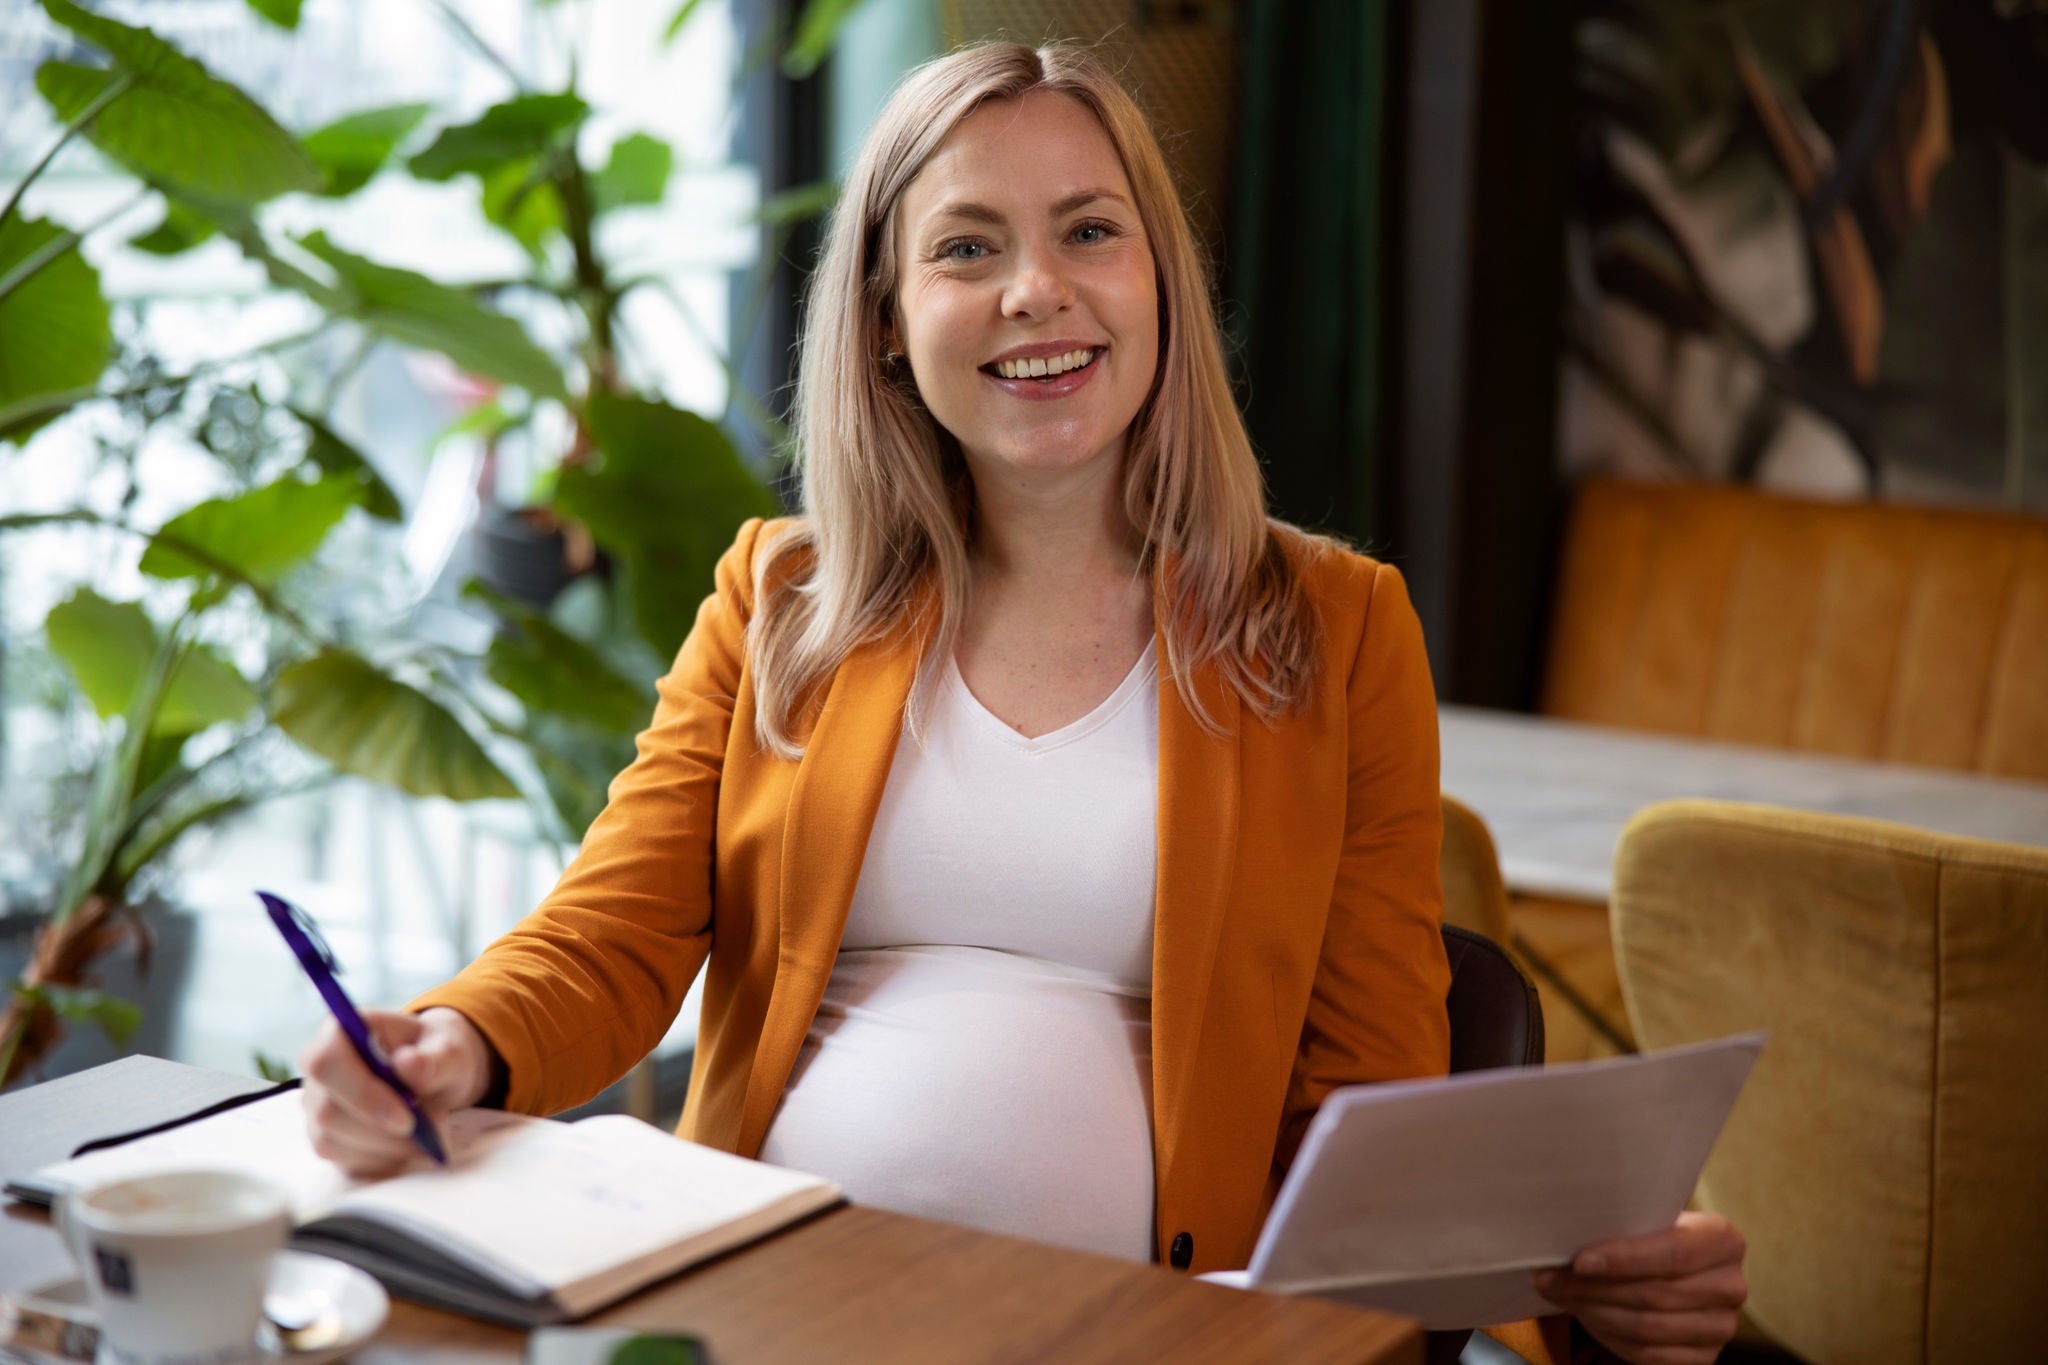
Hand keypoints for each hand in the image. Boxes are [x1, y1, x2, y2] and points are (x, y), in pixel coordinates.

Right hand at [298, 1006, 490, 1177]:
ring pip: (332, 1142)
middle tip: (429, 1131)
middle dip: (380, 1131)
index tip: (407, 1118)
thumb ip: (433, 1059)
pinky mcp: (327, 1138)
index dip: (361, 1094)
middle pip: (326, 1112)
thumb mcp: (449, 1051)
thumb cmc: (437, 1056)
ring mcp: (317, 1106)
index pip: (326, 1063)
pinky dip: (383, 1160)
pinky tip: (409, 1145)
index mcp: (341, 1031)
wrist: (435, 1075)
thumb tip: (408, 1063)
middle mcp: (319, 1070)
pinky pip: (344, 1161)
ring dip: (386, 1148)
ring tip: (426, 1132)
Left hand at [1532, 1211, 1747, 1364]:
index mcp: (1723, 1240)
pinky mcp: (1703, 1358)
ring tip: (1558, 1294)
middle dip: (1593, 1288)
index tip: (1579, 1261)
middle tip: (1547, 1277)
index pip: (1673, 1253)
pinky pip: (1647, 1354)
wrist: (1672, 1268)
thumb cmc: (1650, 1236)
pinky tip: (1583, 1316)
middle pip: (1654, 1294)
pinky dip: (1607, 1336)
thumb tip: (1561, 1240)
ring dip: (1593, 1312)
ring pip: (1646, 1328)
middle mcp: (1731, 1286)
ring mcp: (1721, 1328)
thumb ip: (1620, 1225)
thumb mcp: (1646, 1219)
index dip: (1624, 1260)